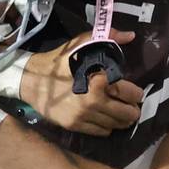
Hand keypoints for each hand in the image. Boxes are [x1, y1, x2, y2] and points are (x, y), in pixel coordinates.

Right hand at [19, 29, 143, 136]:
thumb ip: (108, 36)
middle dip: (133, 110)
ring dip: (122, 120)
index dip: (137, 94)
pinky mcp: (74, 126)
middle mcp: (93, 101)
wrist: (31, 80)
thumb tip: (131, 35)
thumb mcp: (81, 43)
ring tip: (121, 114)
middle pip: (127, 113)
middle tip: (132, 106)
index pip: (130, 93)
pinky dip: (107, 127)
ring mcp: (83, 116)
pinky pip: (101, 132)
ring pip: (115, 125)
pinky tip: (105, 119)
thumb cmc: (58, 60)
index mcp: (98, 80)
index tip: (137, 93)